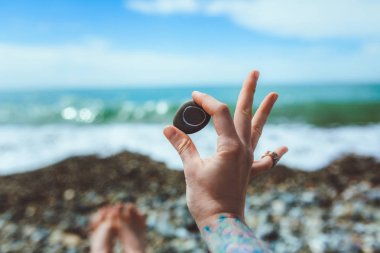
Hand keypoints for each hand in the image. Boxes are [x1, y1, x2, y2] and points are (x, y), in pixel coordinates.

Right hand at [163, 70, 287, 227]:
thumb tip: (167, 128)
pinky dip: (273, 152)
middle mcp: (243, 149)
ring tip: (275, 94)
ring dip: (265, 112)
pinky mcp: (249, 171)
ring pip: (258, 129)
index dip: (205, 101)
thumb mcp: (191, 169)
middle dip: (250, 91)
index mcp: (230, 146)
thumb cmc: (205, 199)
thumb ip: (182, 145)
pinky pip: (265, 159)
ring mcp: (248, 159)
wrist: (222, 223)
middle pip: (246, 113)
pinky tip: (283, 147)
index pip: (219, 113)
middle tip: (256, 72)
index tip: (193, 96)